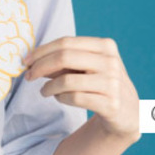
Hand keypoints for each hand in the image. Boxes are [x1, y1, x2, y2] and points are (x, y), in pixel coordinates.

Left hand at [23, 36, 139, 141]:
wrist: (127, 112)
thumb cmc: (99, 83)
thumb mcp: (85, 67)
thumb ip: (63, 62)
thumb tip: (32, 60)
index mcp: (105, 46)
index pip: (66, 42)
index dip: (42, 51)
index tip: (26, 60)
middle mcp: (111, 62)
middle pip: (64, 57)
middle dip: (40, 66)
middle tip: (28, 76)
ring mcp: (112, 83)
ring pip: (67, 81)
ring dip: (49, 86)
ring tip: (44, 91)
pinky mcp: (111, 104)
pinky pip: (74, 98)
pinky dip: (60, 98)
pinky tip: (59, 98)